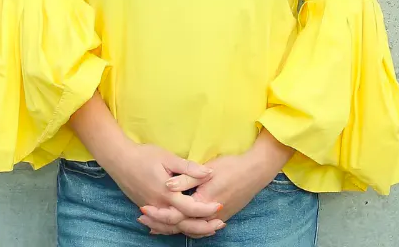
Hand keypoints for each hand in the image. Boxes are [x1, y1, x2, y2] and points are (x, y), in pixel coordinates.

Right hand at [104, 142, 225, 236]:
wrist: (119, 160)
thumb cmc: (144, 156)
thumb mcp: (168, 157)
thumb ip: (189, 167)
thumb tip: (209, 172)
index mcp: (167, 193)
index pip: (191, 208)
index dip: (207, 208)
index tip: (220, 205)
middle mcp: (159, 205)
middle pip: (183, 224)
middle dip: (202, 226)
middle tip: (219, 224)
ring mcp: (152, 209)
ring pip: (173, 227)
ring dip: (190, 229)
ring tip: (207, 229)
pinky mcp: (146, 208)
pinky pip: (163, 224)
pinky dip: (175, 228)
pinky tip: (184, 227)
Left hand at [139, 132, 291, 234]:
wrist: (255, 172)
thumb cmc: (231, 167)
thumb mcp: (208, 170)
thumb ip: (186, 178)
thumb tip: (167, 185)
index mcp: (203, 203)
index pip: (176, 215)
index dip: (159, 214)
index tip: (144, 210)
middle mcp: (209, 216)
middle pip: (181, 226)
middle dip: (161, 224)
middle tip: (143, 221)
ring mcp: (216, 218)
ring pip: (190, 229)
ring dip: (172, 228)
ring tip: (154, 226)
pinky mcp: (220, 216)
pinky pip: (199, 228)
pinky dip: (186, 227)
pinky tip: (178, 225)